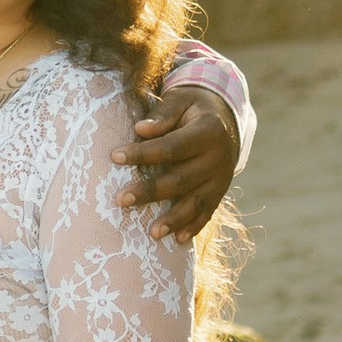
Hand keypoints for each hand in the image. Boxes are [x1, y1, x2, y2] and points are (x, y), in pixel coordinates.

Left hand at [123, 87, 239, 239]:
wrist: (226, 119)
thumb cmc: (193, 108)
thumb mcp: (181, 100)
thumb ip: (163, 114)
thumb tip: (141, 129)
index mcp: (208, 131)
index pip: (172, 146)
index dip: (143, 153)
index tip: (114, 156)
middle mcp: (219, 158)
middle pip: (181, 179)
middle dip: (150, 191)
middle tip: (121, 200)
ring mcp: (222, 178)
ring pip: (196, 202)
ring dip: (174, 219)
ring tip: (152, 233)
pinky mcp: (220, 192)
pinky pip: (208, 212)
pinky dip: (194, 226)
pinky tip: (179, 240)